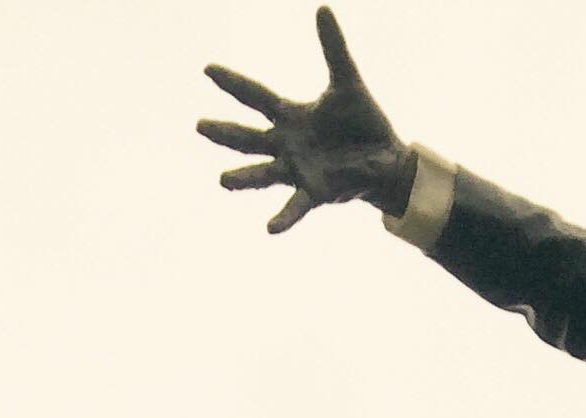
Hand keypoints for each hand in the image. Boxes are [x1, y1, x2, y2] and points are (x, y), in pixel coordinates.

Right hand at [198, 9, 411, 234]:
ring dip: (244, 179)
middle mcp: (287, 145)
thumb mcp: (347, 81)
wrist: (386, 158)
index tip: (208, 69)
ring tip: (222, 181)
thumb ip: (333, 48)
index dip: (233, 83)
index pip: (256, 97)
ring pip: (263, 174)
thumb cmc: (362, 122)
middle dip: (225, 133)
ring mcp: (298, 170)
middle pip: (249, 138)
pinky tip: (269, 228)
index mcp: (291, 117)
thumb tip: (322, 8)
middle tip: (199, 126)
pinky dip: (284, 217)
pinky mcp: (315, 192)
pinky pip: (295, 206)